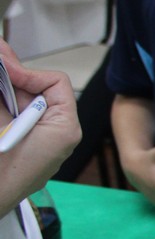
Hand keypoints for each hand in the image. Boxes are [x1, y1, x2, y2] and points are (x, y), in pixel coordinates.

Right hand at [0, 40, 80, 212]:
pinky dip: (7, 110)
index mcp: (64, 127)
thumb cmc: (2, 172)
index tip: (1, 68)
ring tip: (1, 75)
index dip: (26, 72)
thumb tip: (3, 66)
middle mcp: (60, 134)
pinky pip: (21, 121)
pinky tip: (0, 101)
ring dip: (7, 94)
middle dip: (12, 80)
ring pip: (26, 106)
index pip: (55, 83)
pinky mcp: (28, 150)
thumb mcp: (1, 127)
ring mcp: (44, 143)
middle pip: (39, 92)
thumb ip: (1, 98)